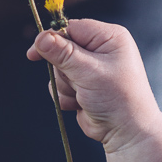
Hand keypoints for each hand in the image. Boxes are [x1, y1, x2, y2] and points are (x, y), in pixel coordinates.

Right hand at [28, 17, 161, 152]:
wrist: (127, 133)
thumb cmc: (117, 98)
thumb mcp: (89, 72)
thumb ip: (63, 53)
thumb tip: (40, 37)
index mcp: (108, 37)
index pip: (72, 28)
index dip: (52, 39)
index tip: (35, 52)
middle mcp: (100, 49)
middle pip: (61, 49)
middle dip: (63, 70)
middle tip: (77, 83)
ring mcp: (91, 68)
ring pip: (58, 69)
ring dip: (65, 86)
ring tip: (83, 96)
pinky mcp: (83, 85)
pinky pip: (60, 85)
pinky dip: (66, 96)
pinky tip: (80, 104)